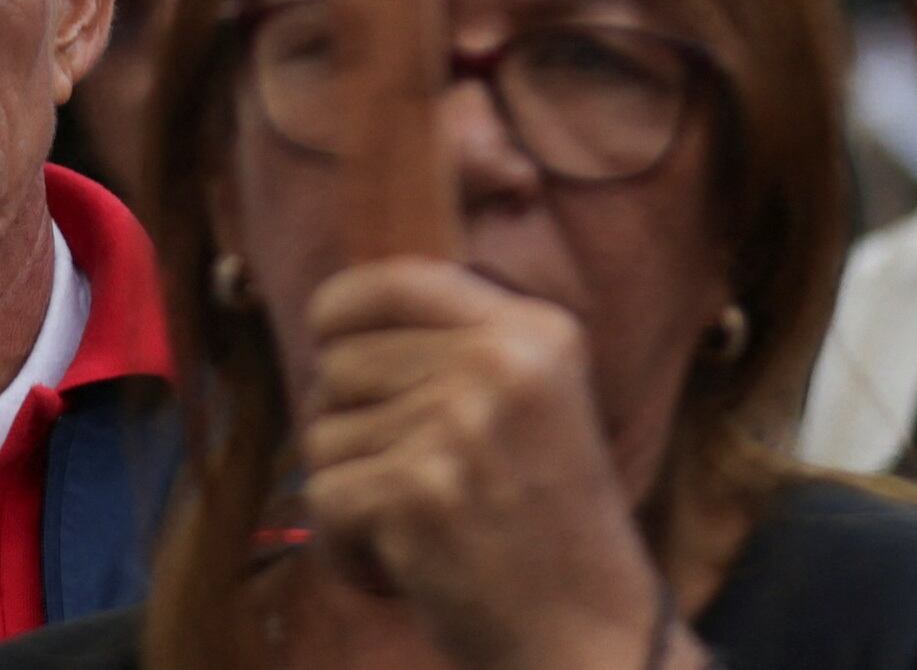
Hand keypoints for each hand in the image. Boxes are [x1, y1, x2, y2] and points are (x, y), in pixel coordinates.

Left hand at [298, 261, 668, 669]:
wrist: (594, 639)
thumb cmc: (545, 526)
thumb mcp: (532, 402)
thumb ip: (455, 346)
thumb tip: (332, 311)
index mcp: (535, 331)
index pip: (393, 281)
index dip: (339, 311)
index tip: (329, 341)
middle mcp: (501, 364)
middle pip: (339, 364)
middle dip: (350, 430)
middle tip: (412, 486)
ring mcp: (459, 426)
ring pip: (322, 434)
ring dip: (351, 494)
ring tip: (420, 529)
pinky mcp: (419, 491)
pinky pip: (324, 498)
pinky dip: (345, 548)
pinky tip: (400, 570)